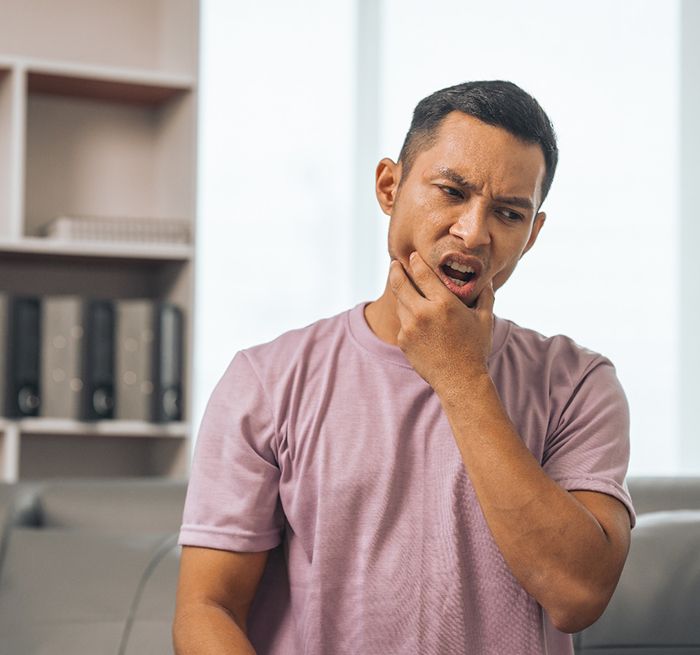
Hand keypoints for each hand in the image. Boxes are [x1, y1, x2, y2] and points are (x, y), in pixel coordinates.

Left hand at [388, 251, 494, 393]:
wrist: (459, 380)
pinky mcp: (402, 341)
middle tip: (394, 264)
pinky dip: (407, 316)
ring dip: (401, 294)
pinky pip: (402, 322)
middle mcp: (423, 312)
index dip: (415, 261)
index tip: (412, 255)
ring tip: (405, 288)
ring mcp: (410, 327)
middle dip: (396, 270)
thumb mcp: (484, 320)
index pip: (422, 273)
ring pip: (399, 302)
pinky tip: (415, 317)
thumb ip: (486, 296)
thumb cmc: (474, 349)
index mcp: (443, 303)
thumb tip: (489, 281)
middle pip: (401, 283)